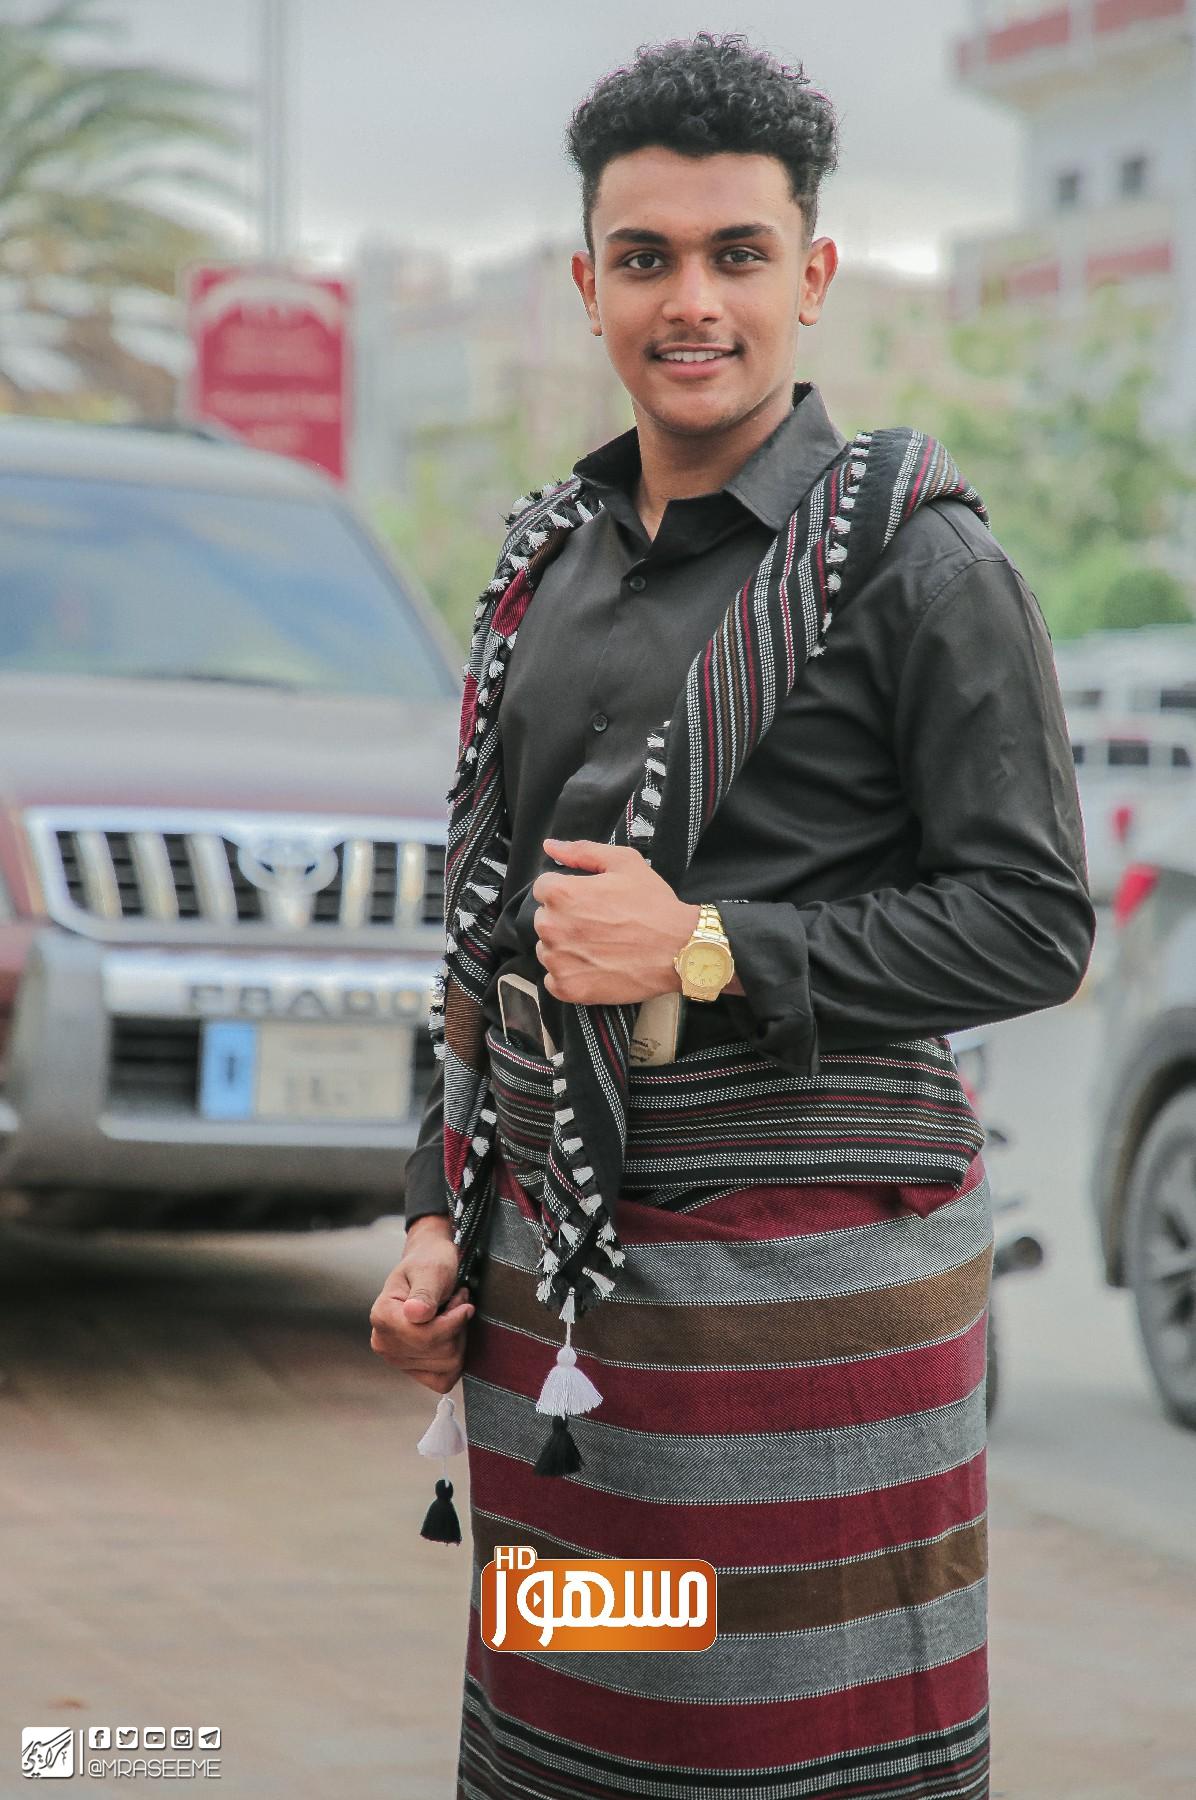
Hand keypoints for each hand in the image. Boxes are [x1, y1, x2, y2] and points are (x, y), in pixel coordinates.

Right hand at [369, 1215, 474, 1394]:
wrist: (427, 1263)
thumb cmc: (429, 1262)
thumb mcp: (431, 1270)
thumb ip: (424, 1293)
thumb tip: (415, 1315)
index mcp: (382, 1317)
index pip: (427, 1336)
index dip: (454, 1319)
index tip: (461, 1297)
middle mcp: (383, 1343)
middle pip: (442, 1353)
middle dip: (458, 1326)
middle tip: (456, 1301)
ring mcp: (396, 1359)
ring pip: (448, 1365)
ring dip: (459, 1337)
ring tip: (451, 1313)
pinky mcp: (411, 1369)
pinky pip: (443, 1380)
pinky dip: (455, 1357)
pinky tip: (451, 1334)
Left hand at [532, 837, 698, 1005]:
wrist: (679, 949)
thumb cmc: (654, 905)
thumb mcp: (624, 863)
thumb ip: (582, 851)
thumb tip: (550, 846)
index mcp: (561, 893)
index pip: (543, 888)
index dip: (567, 891)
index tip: (589, 901)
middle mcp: (552, 927)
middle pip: (544, 919)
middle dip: (565, 919)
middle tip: (598, 924)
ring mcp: (557, 960)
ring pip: (547, 949)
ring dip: (565, 947)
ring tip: (598, 946)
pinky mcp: (567, 987)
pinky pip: (554, 979)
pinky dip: (569, 974)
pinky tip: (594, 967)